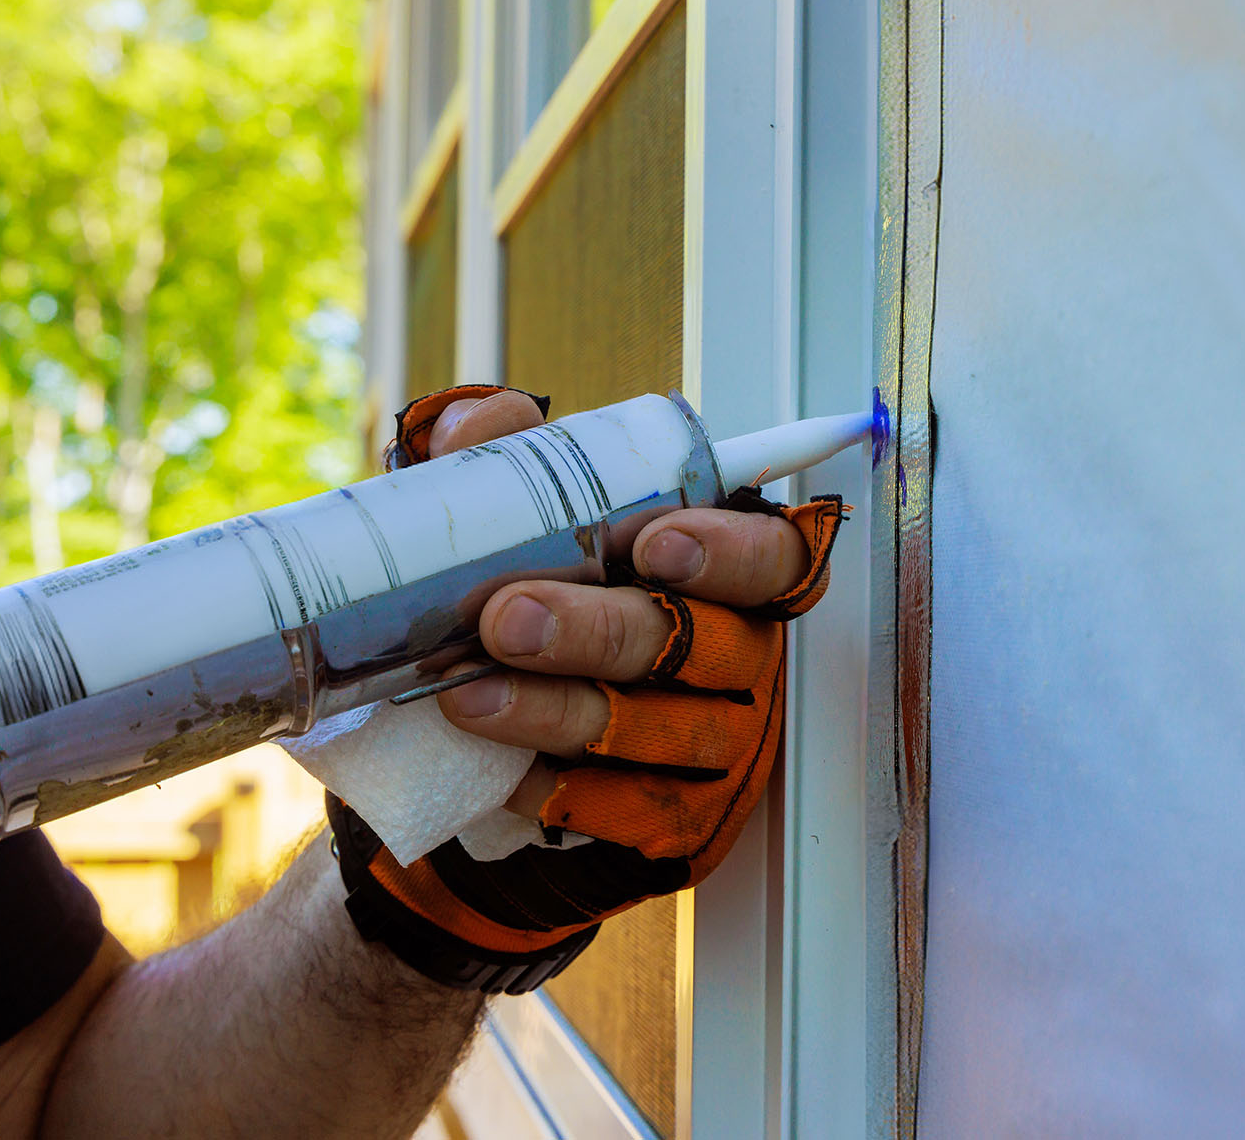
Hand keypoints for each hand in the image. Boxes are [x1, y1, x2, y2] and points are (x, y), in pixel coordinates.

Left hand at [419, 389, 816, 817]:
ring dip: (561, 712)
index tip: (650, 543)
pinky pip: (630, 811)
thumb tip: (478, 424)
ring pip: (663, 731)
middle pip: (705, 644)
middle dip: (600, 631)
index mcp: (726, 569)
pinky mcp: (678, 821)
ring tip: (468, 694)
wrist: (491, 727)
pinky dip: (561, 791)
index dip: (729, 551)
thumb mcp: (508, 514)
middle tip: (508, 617)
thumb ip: (502, 458)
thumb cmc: (529, 595)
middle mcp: (742, 656)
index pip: (776, 555)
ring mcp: (719, 745)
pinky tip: (499, 768)